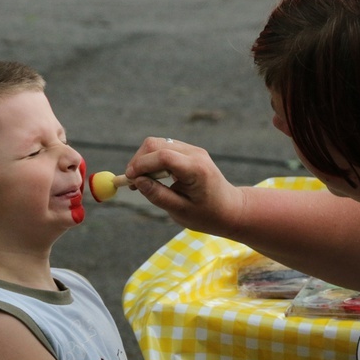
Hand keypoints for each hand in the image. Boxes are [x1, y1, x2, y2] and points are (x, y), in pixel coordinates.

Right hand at [125, 137, 245, 236]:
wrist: (231, 209)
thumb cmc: (208, 215)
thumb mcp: (180, 211)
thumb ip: (158, 195)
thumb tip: (137, 181)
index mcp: (196, 169)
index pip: (163, 156)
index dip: (141, 165)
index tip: (129, 180)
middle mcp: (195, 154)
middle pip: (156, 144)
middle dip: (139, 161)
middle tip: (131, 182)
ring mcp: (193, 150)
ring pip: (158, 144)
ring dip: (145, 160)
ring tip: (140, 182)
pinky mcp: (190, 152)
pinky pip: (165, 149)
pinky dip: (153, 160)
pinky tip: (151, 178)